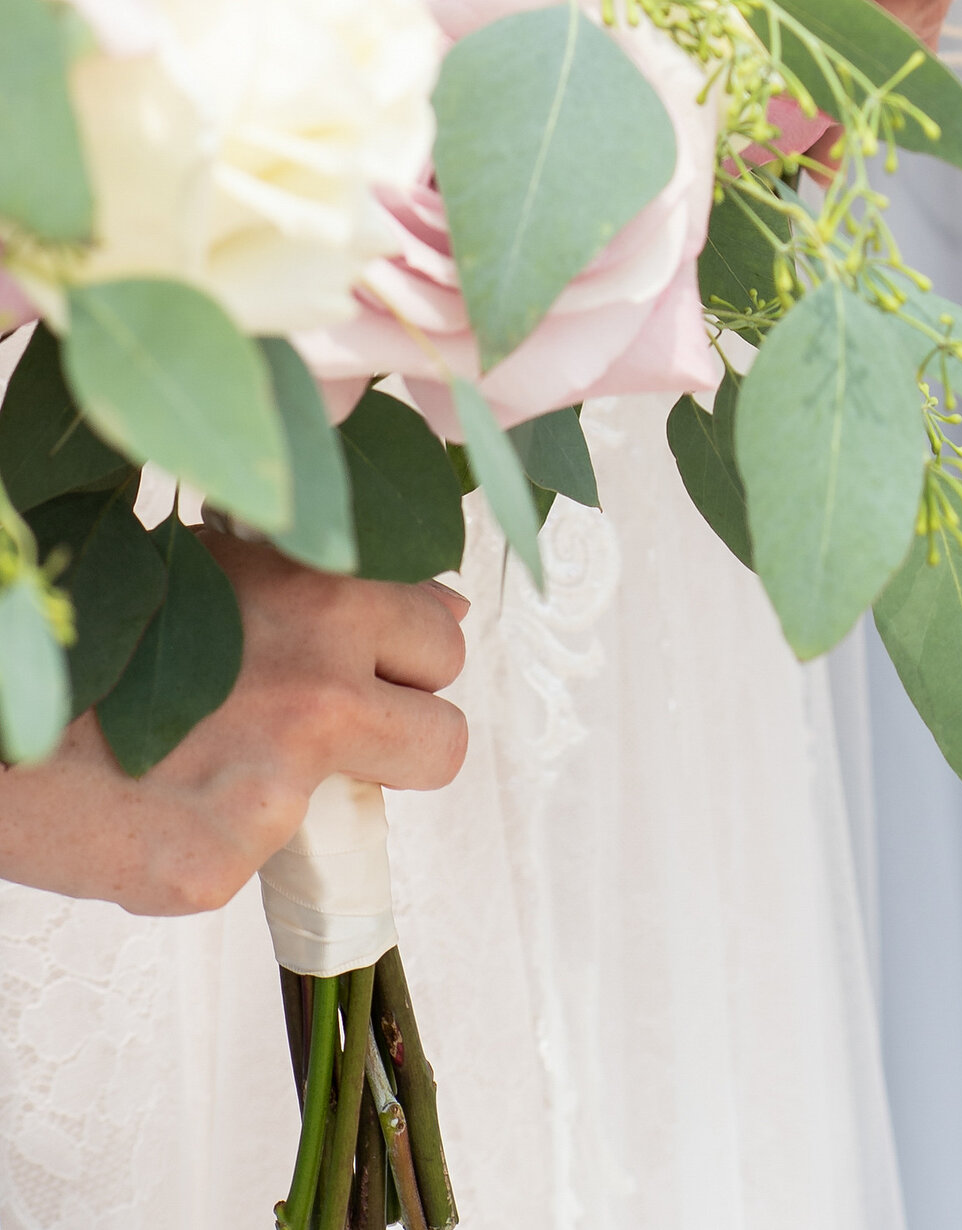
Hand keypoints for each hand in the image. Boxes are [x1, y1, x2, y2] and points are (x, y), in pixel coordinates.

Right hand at [0, 540, 466, 919]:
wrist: (5, 727)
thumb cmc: (107, 638)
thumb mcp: (229, 570)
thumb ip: (337, 592)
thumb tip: (442, 614)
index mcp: (328, 602)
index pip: (443, 641)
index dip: (405, 663)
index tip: (374, 675)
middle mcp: (319, 692)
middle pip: (443, 739)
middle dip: (397, 741)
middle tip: (329, 737)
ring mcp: (275, 789)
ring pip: (361, 815)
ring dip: (316, 799)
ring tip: (224, 763)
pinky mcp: (220, 867)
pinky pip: (259, 862)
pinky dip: (223, 840)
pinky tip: (165, 804)